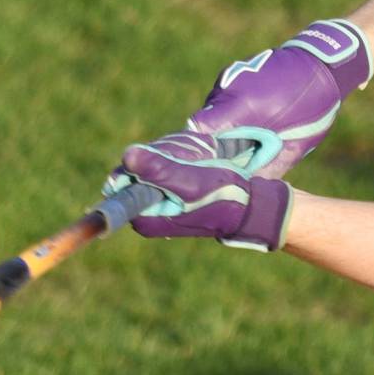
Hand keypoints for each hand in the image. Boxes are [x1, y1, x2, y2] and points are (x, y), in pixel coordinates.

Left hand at [104, 131, 292, 251]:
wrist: (249, 206)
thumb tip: (127, 156)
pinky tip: (199, 165)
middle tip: (190, 162)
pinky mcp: (170, 196)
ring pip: (151, 168)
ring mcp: (158, 205)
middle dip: (159, 159)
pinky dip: (178, 162)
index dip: (142, 163)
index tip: (169, 160)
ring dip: (172, 158)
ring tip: (198, 164)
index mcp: (144, 218)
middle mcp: (147, 215)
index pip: (123, 182)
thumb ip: (158, 169)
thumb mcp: (189, 181)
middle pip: (136, 173)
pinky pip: (164, 171)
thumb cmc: (221, 196)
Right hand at [187, 19, 371, 176]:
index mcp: (240, 108)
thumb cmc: (312, 106)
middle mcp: (227, 89)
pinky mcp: (233, 73)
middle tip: (235, 162)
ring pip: (213, 113)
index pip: (197, 132)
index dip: (197, 154)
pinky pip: (223, 101)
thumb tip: (248, 188)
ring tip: (250, 140)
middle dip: (216, 146)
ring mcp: (228, 78)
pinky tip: (254, 121)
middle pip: (204, 126)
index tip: (206, 170)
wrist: (322, 63)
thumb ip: (268, 168)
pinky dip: (232, 115)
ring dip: (226, 129)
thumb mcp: (294, 146)